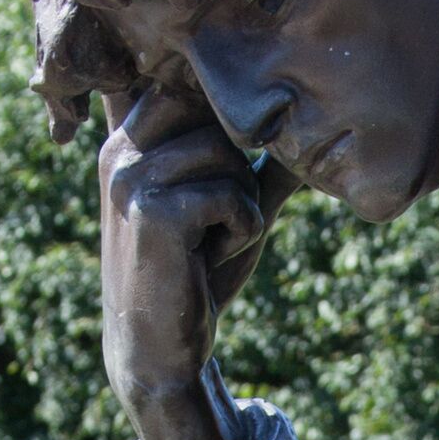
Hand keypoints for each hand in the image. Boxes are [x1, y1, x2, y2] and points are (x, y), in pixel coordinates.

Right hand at [99, 85, 283, 439]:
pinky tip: (211, 259)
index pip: (189, 88)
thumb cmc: (197, 277)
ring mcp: (131, 179)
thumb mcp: (232, 211)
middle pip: (213, 113)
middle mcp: (119, 151)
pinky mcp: (153, 211)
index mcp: (127, 142)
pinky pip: (232, 195)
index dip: (228, 125)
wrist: (161, 351)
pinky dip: (242, 229)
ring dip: (242, 204)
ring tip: (213, 242)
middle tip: (220, 218)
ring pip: (227, 155)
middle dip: (238, 164)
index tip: (227, 181)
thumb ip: (262, 166)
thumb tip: (319, 121)